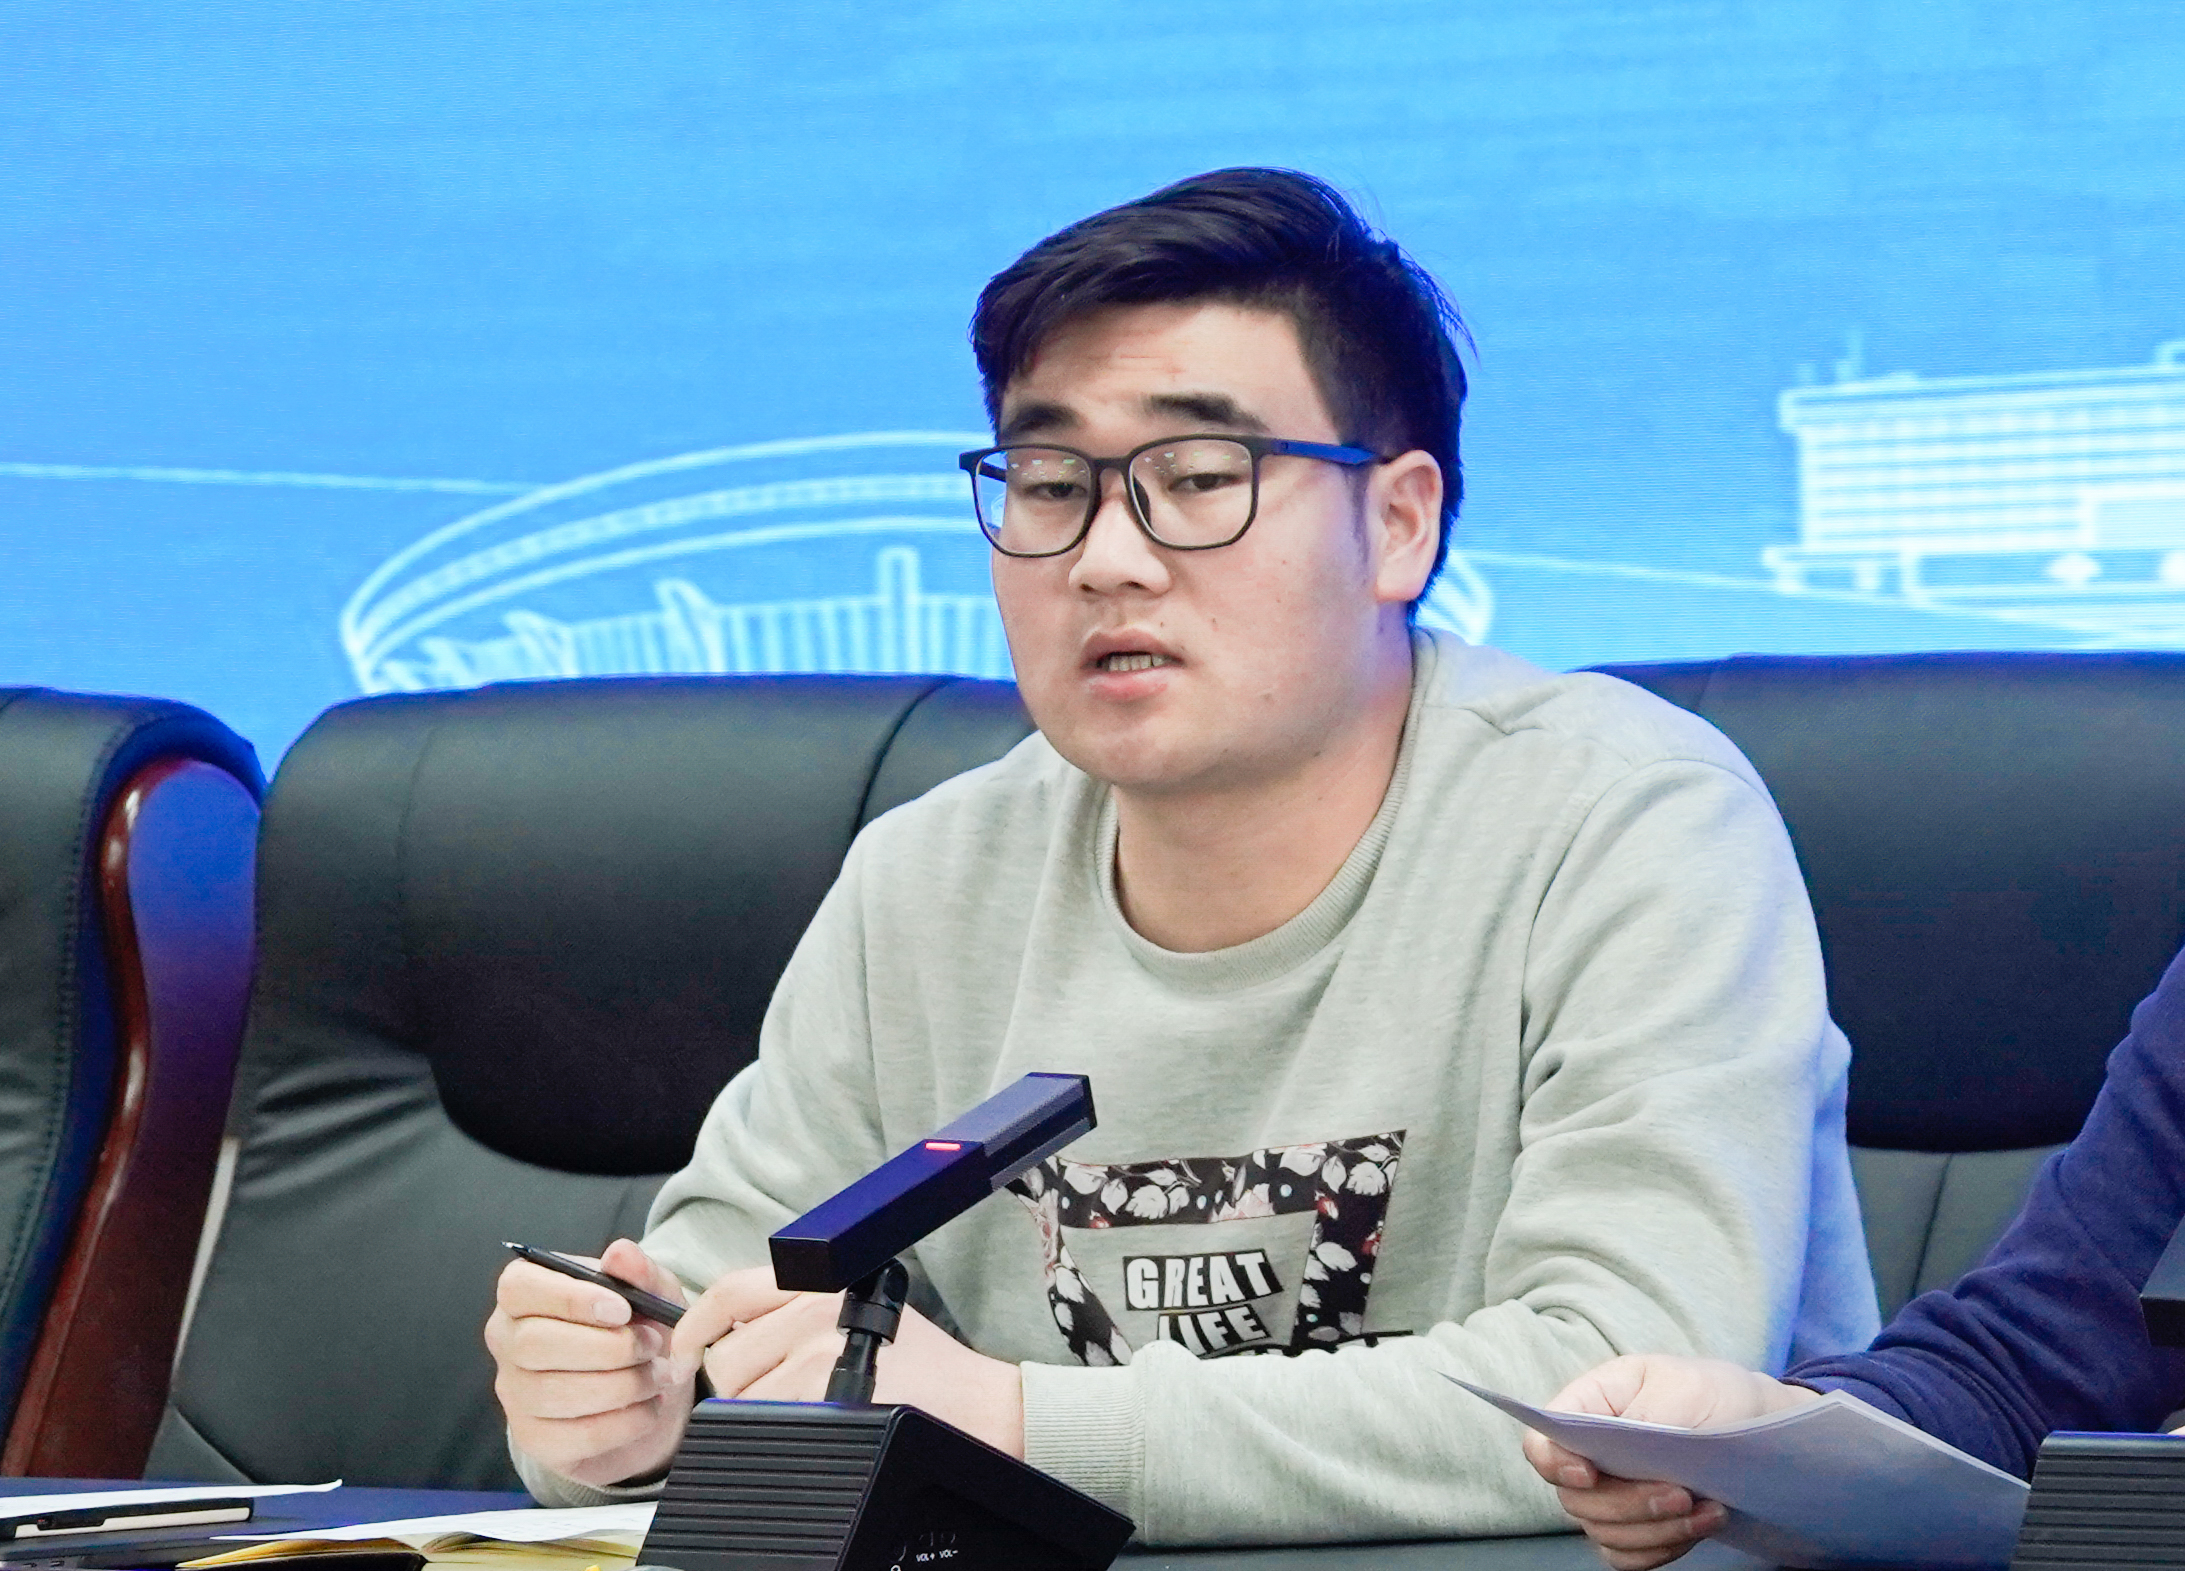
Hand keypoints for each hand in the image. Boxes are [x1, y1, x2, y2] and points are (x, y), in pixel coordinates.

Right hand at [485, 1238, 693, 1487]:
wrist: (650, 1390)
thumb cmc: (639, 1327)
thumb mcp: (651, 1292)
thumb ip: (639, 1272)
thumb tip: (620, 1253)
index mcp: (524, 1293)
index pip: (520, 1289)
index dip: (570, 1298)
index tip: (622, 1309)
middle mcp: (508, 1341)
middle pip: (534, 1344)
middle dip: (606, 1347)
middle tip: (652, 1344)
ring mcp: (516, 1394)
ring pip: (555, 1393)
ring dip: (621, 1385)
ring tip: (657, 1375)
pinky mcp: (536, 1439)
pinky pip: (575, 1436)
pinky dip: (624, 1422)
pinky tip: (649, 1407)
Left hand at [669, 1266, 1025, 1457]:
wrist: (975, 1401)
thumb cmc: (923, 1364)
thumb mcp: (861, 1312)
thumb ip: (798, 1311)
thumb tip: (732, 1330)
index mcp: (822, 1282)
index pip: (729, 1291)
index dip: (693, 1323)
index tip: (682, 1348)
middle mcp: (814, 1305)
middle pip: (726, 1352)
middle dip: (734, 1382)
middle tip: (773, 1392)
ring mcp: (816, 1346)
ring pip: (738, 1389)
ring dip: (756, 1406)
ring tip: (806, 1405)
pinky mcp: (821, 1385)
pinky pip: (764, 1414)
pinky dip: (777, 1425)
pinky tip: (817, 1420)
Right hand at [1520, 1354, 1819, 1570]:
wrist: (1758, 1428)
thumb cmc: (1714, 1395)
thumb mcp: (1681, 1387)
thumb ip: (1636, 1416)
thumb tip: (1605, 1448)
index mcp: (1591, 1406)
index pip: (1542, 1442)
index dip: (1553, 1463)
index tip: (1589, 1476)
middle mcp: (1591, 1454)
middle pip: (1574, 1498)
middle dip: (1629, 1504)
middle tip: (1682, 1493)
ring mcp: (1611, 1494)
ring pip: (1603, 1532)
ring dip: (1656, 1529)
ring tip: (1708, 1509)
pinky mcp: (1635, 1527)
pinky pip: (1625, 1556)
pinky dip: (1659, 1549)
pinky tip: (1699, 1527)